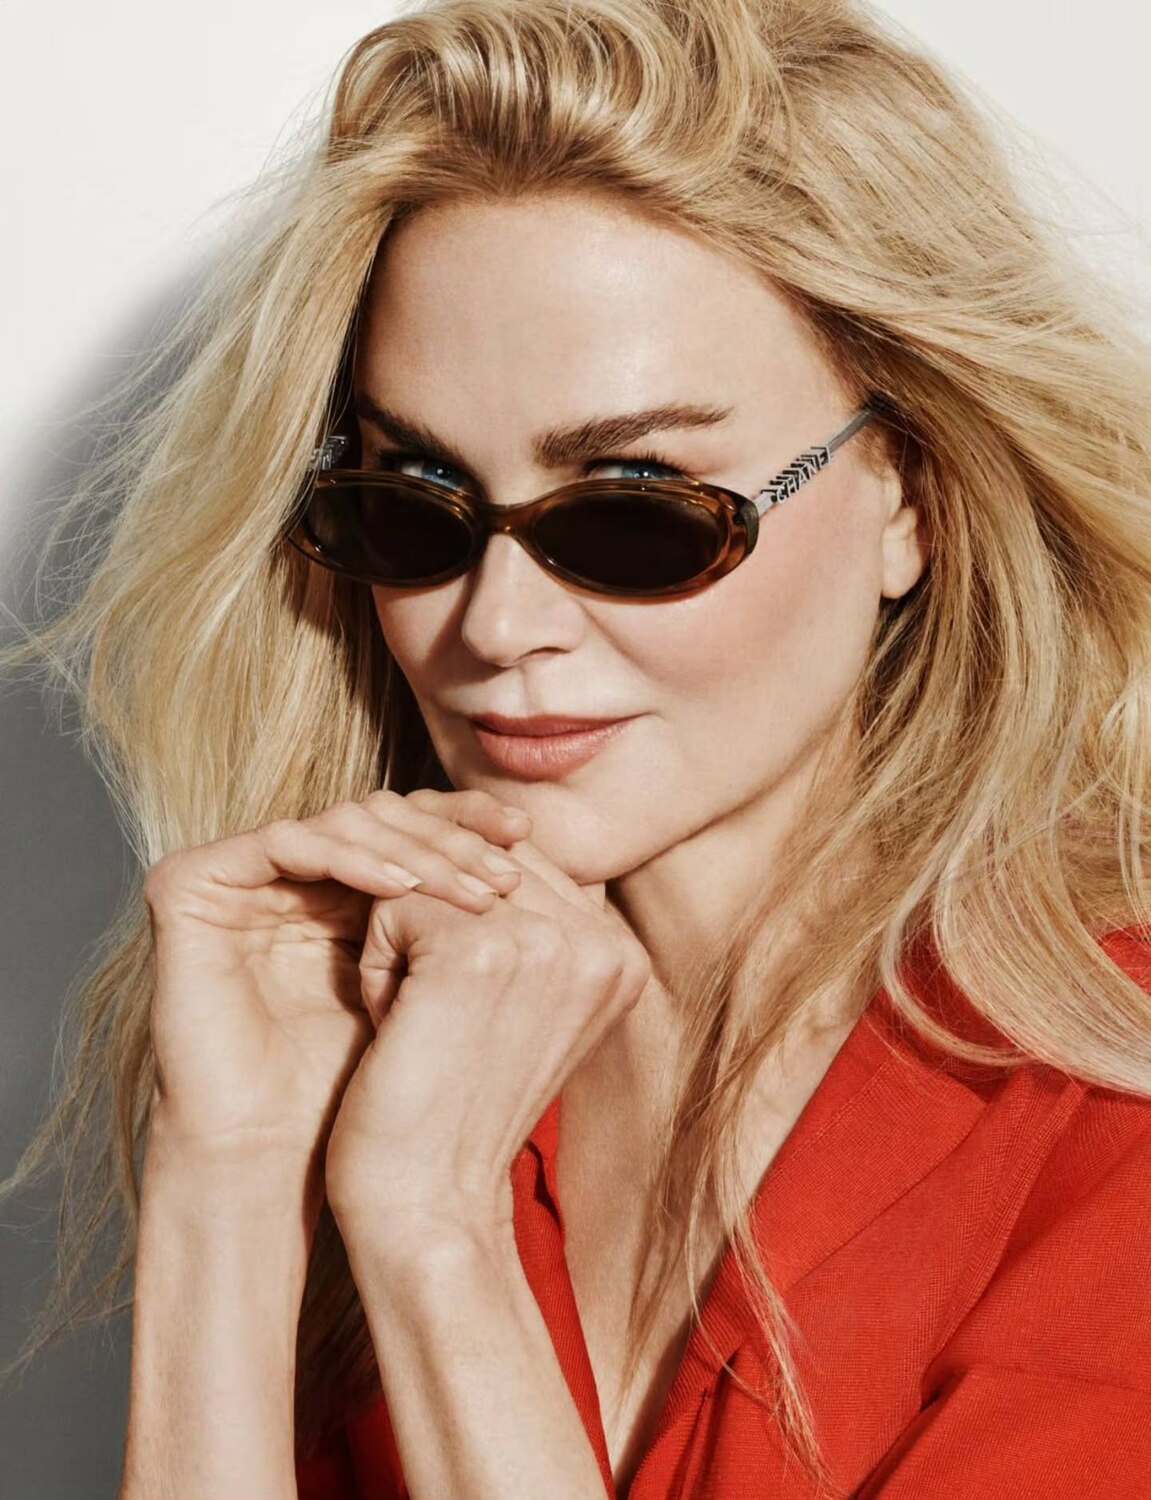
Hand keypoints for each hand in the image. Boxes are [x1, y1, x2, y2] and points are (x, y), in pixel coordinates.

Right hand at [142, 788, 532, 1217]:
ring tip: (469, 890)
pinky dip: (351, 858)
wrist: (282, 1153)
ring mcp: (240, 872)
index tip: (526, 837)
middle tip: (505, 867)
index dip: (468, 823)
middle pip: (383, 811)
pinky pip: (286, 842)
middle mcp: (294, 869)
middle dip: (451, 836)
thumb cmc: (375, 1087)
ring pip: (344, 820)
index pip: (415, 822)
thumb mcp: (456, 992)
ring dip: (414, 849)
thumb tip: (585, 873)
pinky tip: (403, 891)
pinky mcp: (193, 883)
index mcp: (346, 883)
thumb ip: (494, 928)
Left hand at [321, 835, 652, 1245]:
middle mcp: (601, 940)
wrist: (429, 1205)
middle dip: (436, 922)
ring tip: (419, 1018)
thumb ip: (528, 925)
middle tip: (438, 1016)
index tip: (460, 1006)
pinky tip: (397, 1026)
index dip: (466, 919)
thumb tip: (483, 830)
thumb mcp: (522, 1005)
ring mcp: (546, 940)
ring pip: (434, 876)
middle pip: (480, 859)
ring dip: (406, 941)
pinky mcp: (476, 948)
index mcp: (623, 955)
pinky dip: (378, 963)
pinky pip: (392, 904)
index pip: (524, 867)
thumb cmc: (458, 1105)